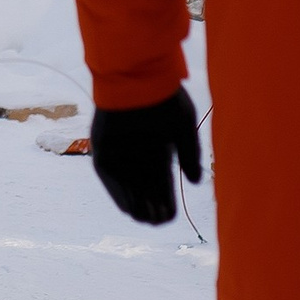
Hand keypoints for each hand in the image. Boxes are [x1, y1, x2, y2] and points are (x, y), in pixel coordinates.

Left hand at [90, 87, 203, 224]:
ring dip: (136, 204)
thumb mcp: (184, 129)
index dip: (166, 200)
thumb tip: (196, 183)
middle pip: (144, 188)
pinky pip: (109, 178)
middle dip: (152, 206)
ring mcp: (119, 151)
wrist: (137, 79)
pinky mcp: (103, 149)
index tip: (171, 216)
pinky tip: (130, 208)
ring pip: (127, 186)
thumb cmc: (163, 99)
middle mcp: (137, 152)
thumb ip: (190, 155)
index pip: (161, 181)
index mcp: (157, 147)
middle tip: (159, 220)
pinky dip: (118, 193)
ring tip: (148, 219)